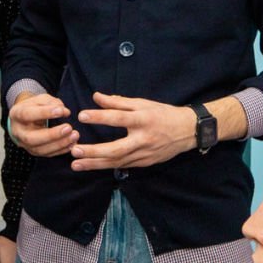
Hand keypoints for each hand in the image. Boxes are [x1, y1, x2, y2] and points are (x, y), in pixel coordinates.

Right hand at [8, 92, 76, 156]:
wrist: (26, 118)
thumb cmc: (34, 107)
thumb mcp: (40, 99)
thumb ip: (52, 102)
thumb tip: (65, 112)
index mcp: (16, 114)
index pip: (27, 115)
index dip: (44, 113)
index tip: (61, 111)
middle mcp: (18, 132)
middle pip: (32, 138)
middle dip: (52, 134)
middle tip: (68, 128)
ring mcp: (25, 144)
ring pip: (40, 149)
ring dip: (59, 144)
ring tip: (74, 136)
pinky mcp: (34, 152)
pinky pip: (48, 154)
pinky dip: (61, 150)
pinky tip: (72, 144)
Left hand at [69, 92, 194, 171]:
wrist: (188, 131)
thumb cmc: (163, 114)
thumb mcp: (143, 103)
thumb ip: (118, 102)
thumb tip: (96, 97)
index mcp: (143, 120)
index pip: (119, 118)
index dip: (100, 117)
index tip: (81, 115)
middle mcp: (143, 139)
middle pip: (116, 149)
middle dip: (93, 152)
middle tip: (74, 150)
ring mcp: (144, 154)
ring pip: (117, 162)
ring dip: (95, 164)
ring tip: (76, 164)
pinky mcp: (145, 164)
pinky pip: (123, 166)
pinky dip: (107, 166)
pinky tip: (92, 166)